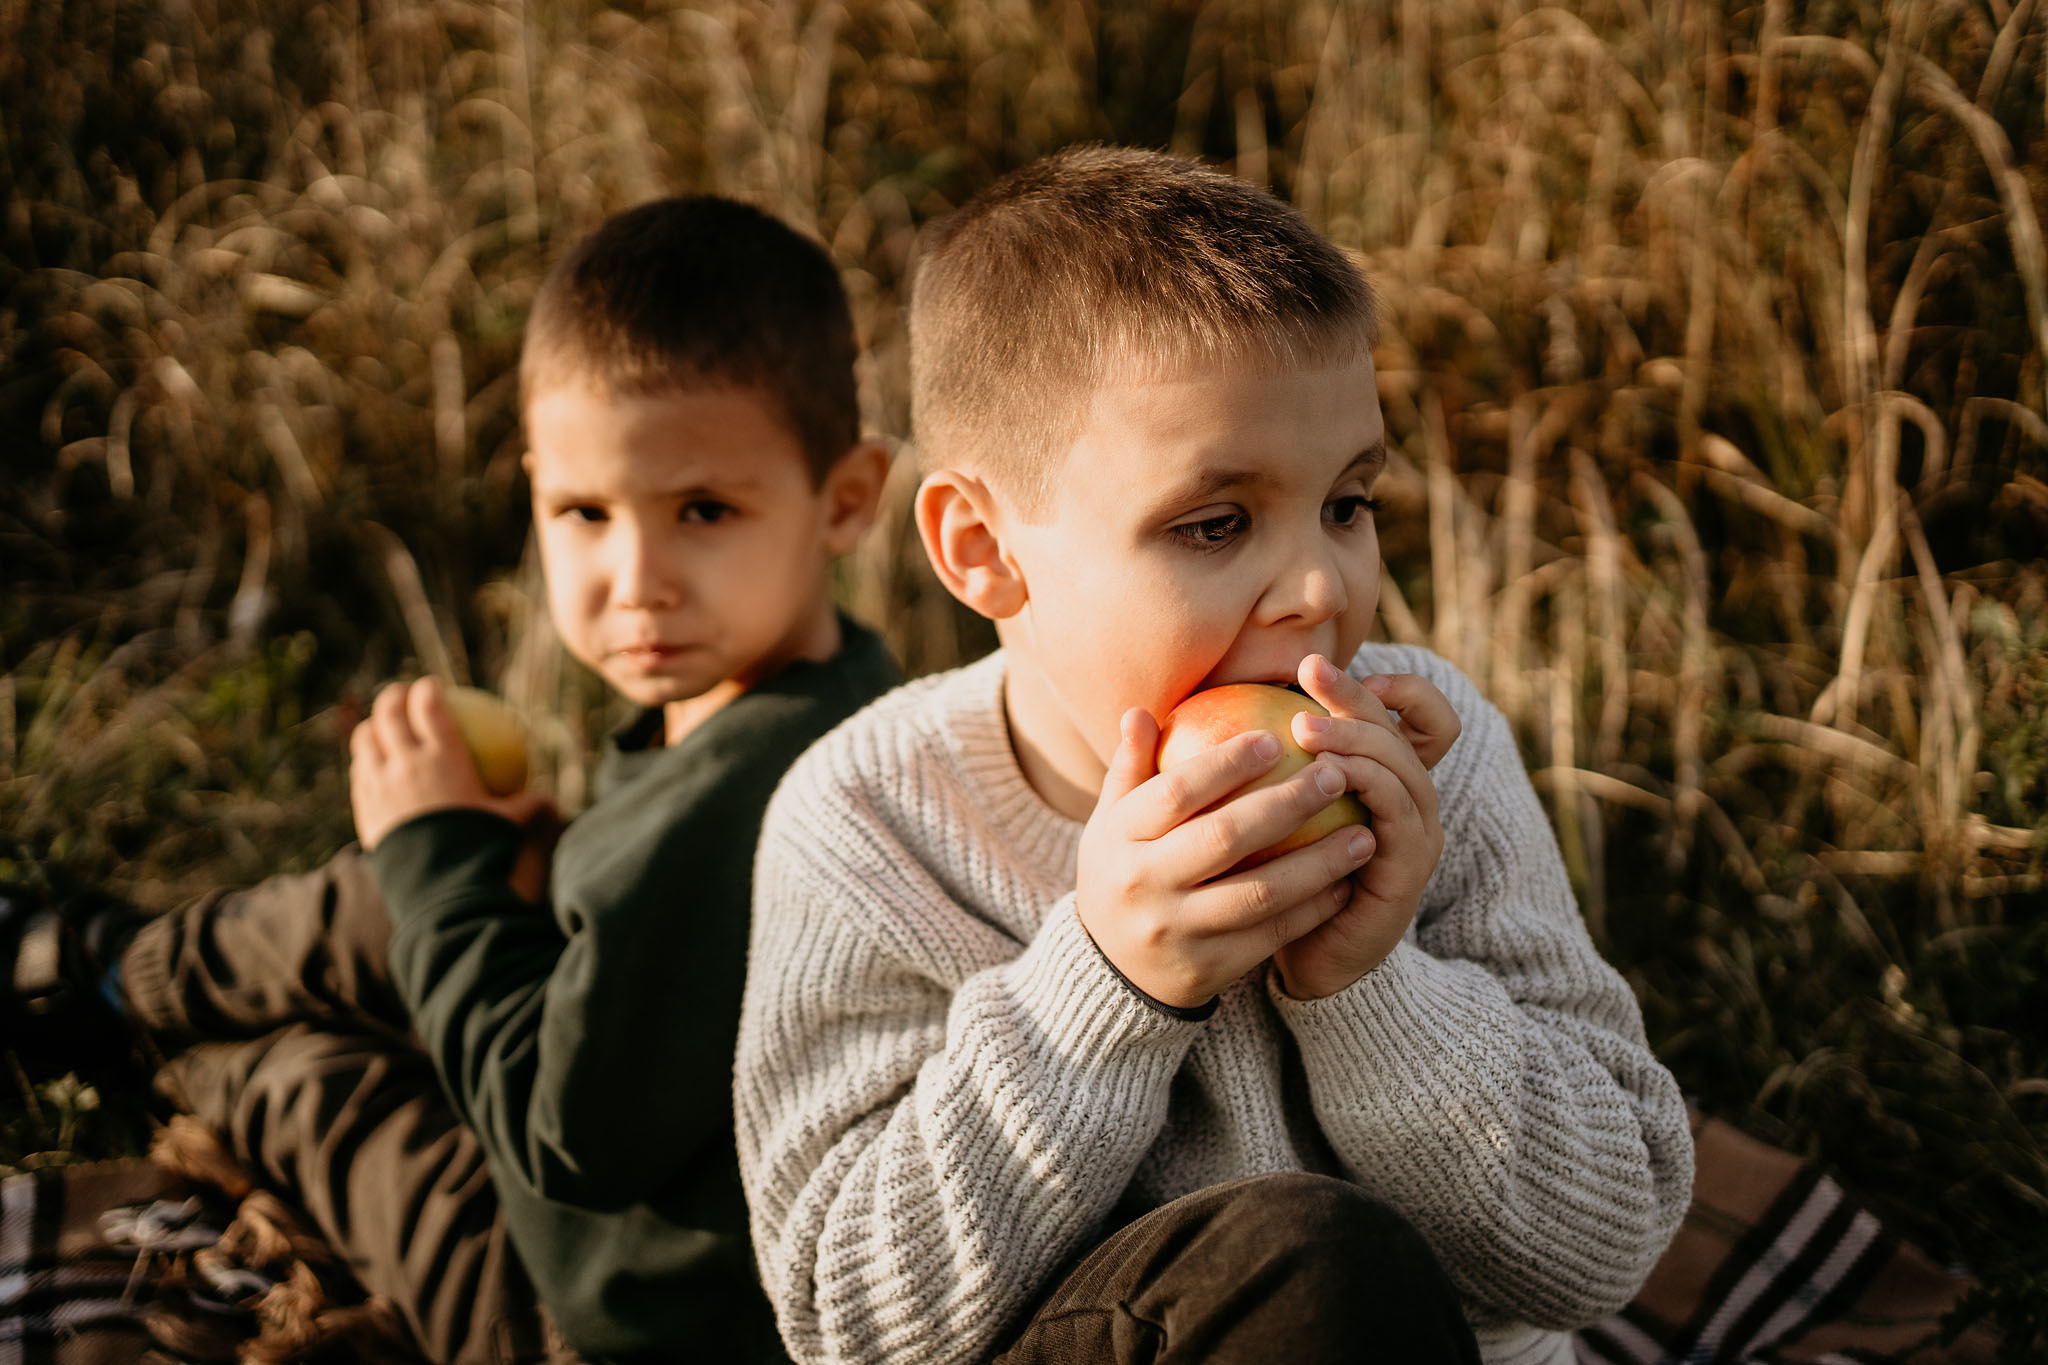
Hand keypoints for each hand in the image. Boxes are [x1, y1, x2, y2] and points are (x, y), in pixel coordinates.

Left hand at [350, 678, 550, 850]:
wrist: (437, 881)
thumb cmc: (478, 847)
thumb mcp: (509, 824)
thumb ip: (527, 806)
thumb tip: (551, 801)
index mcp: (443, 757)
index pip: (429, 707)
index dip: (426, 690)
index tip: (431, 685)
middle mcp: (406, 763)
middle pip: (389, 715)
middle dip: (392, 697)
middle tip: (398, 696)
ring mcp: (380, 784)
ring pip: (365, 742)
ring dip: (370, 728)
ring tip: (377, 729)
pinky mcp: (365, 808)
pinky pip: (359, 778)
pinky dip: (364, 766)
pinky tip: (370, 771)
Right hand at [1075, 707, 1378, 1008]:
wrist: (1112, 970)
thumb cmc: (1123, 872)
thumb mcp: (1111, 823)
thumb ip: (1131, 769)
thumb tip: (1140, 711)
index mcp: (1118, 837)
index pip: (1176, 792)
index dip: (1225, 764)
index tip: (1275, 738)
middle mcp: (1143, 883)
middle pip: (1224, 837)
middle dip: (1287, 803)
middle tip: (1336, 775)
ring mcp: (1175, 929)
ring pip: (1259, 892)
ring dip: (1318, 862)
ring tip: (1363, 835)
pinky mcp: (1207, 967)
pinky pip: (1270, 934)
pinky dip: (1312, 909)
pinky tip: (1345, 884)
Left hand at [1270, 656, 1457, 998]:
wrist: (1301, 956)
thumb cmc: (1274, 878)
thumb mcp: (1261, 811)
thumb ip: (1250, 762)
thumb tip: (1175, 710)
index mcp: (1385, 778)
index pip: (1416, 716)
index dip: (1393, 686)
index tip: (1326, 668)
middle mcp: (1410, 799)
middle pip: (1403, 728)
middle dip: (1357, 694)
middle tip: (1309, 671)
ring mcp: (1416, 831)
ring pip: (1401, 765)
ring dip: (1357, 737)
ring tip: (1305, 726)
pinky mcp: (1409, 865)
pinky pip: (1395, 812)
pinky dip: (1366, 783)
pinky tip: (1325, 773)